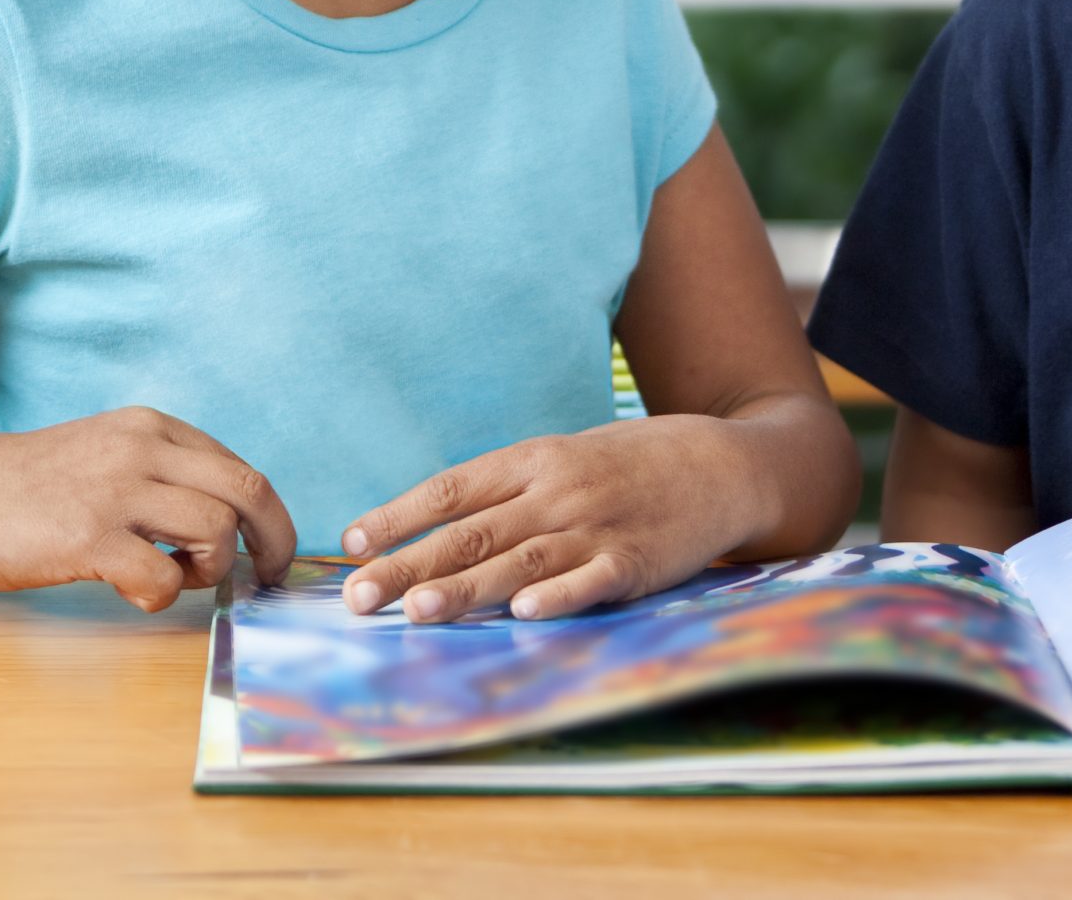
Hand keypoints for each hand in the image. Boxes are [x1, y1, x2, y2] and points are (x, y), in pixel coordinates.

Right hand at [0, 406, 296, 611]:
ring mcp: (115, 491)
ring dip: (210, 570)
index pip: (243, 471)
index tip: (269, 552)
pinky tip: (132, 590)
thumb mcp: (109, 453)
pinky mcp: (86, 537)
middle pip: (248, 492)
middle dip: (273, 542)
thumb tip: (229, 524)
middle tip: (266, 578)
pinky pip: (161, 577)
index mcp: (154, 430)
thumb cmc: (33, 486)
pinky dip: (162, 595)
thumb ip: (164, 475)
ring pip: (216, 530)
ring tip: (173, 577)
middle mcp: (143, 450)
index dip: (270, 519)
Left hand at [338, 416, 772, 623]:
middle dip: (409, 565)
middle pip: (471, 532)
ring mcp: (596, 526)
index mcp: (532, 461)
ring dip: (465, 588)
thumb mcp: (563, 460)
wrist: (720, 462)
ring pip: (519, 559)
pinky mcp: (636, 560)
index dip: (398, 515)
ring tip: (416, 612)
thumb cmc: (629, 466)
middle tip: (357, 597)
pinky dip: (558, 595)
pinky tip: (525, 612)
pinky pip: (590, 579)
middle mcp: (556, 491)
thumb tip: (430, 528)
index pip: (450, 488)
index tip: (351, 543)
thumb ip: (505, 492)